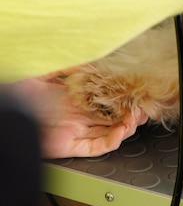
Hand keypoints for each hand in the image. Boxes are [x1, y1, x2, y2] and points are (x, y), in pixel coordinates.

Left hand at [14, 76, 147, 157]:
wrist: (6, 107)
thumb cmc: (18, 90)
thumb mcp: (47, 71)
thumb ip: (69, 66)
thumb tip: (90, 58)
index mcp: (74, 99)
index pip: (106, 100)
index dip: (123, 99)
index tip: (137, 94)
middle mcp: (77, 116)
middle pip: (112, 118)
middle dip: (131, 114)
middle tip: (145, 108)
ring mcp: (74, 132)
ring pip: (108, 133)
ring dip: (126, 127)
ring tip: (137, 118)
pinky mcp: (68, 146)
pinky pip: (95, 147)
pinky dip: (111, 142)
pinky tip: (121, 131)